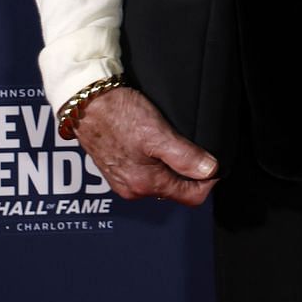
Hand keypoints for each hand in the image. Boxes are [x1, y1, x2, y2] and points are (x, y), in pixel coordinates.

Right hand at [73, 87, 217, 206]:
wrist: (86, 104)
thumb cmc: (119, 116)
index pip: (192, 197)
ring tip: (176, 142)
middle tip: (197, 147)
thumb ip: (185, 157)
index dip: (209, 180)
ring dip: (174, 166)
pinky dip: (158, 162)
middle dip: (192, 173)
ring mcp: (123, 181)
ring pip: (162, 181)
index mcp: (145, 184)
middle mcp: (133, 189)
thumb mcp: (159, 134)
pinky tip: (158, 144)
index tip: (215, 162)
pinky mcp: (117, 169)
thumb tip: (210, 171)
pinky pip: (147, 173)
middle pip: (177, 190)